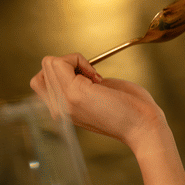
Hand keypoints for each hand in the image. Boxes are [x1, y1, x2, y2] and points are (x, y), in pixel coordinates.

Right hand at [31, 54, 166, 150]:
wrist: (143, 125)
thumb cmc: (129, 109)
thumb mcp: (97, 96)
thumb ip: (80, 86)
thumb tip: (72, 66)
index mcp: (63, 111)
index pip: (40, 83)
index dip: (63, 74)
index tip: (88, 81)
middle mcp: (58, 109)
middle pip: (42, 72)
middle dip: (68, 65)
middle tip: (92, 78)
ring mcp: (64, 103)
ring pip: (48, 63)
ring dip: (74, 61)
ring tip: (94, 78)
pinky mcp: (73, 94)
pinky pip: (59, 62)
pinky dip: (78, 59)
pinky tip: (96, 76)